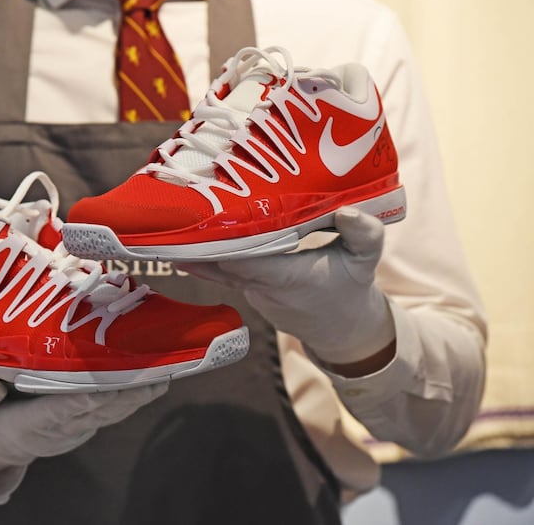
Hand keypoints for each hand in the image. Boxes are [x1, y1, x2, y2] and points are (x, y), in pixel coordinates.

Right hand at [0, 374, 168, 473]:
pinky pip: (111, 408)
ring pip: (111, 411)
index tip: (109, 387)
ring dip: (138, 395)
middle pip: (98, 410)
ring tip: (164, 373)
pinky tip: (152, 376)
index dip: (85, 399)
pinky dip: (132, 394)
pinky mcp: (84, 422)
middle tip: (154, 373)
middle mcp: (59, 429)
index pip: (61, 410)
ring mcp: (75, 428)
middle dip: (127, 393)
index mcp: (28, 425)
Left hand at [181, 207, 394, 367]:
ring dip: (197, 245)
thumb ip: (365, 236)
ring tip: (171, 219)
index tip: (209, 218)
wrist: (339, 329)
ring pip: (217, 267)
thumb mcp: (365, 261)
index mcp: (289, 278)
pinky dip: (203, 254)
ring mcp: (249, 290)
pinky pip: (220, 270)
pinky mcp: (244, 288)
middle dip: (203, 237)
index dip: (227, 243)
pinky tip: (179, 238)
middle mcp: (262, 287)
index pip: (249, 261)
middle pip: (224, 261)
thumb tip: (349, 211)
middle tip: (180, 207)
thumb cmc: (349, 289)